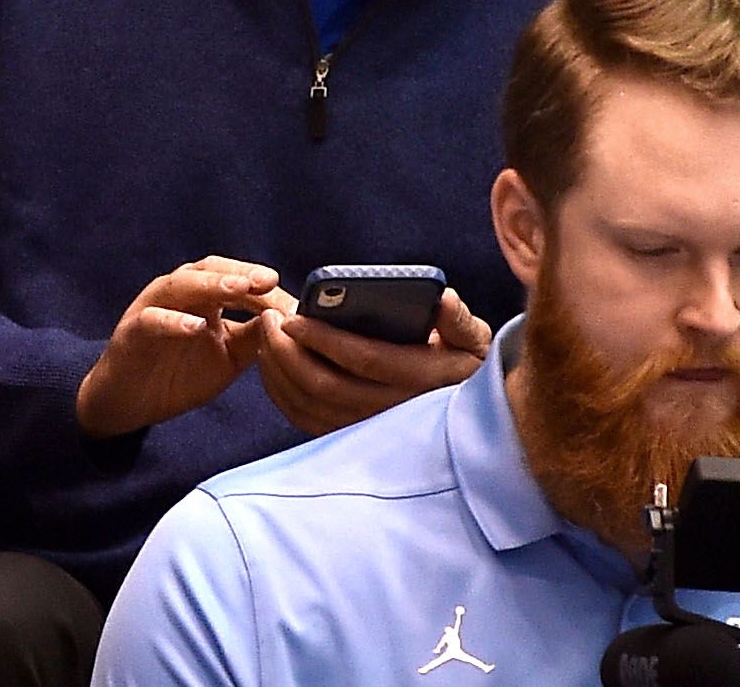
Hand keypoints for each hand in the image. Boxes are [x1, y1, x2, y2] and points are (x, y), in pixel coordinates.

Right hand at [77, 258, 280, 437]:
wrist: (129, 400)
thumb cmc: (179, 373)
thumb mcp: (228, 356)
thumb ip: (256, 337)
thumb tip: (295, 325)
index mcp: (201, 298)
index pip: (233, 278)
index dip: (261, 285)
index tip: (292, 296)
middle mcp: (176, 296)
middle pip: (208, 271)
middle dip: (239, 273)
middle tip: (268, 280)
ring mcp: (152, 310)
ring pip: (179, 286)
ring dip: (210, 285)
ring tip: (239, 289)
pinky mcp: (133, 332)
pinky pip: (153, 321)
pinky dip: (174, 321)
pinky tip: (196, 326)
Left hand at [253, 291, 485, 437]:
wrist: (467, 413)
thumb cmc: (464, 364)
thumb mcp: (473, 340)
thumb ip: (457, 320)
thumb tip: (443, 298)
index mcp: (424, 379)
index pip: (365, 359)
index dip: (323, 338)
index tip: (292, 315)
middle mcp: (395, 412)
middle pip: (326, 385)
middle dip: (288, 350)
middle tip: (268, 317)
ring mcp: (371, 431)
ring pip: (311, 405)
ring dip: (279, 369)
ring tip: (266, 334)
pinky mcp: (352, 440)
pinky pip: (306, 420)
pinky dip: (281, 392)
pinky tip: (272, 363)